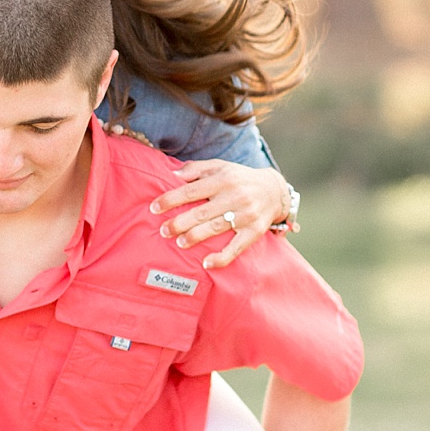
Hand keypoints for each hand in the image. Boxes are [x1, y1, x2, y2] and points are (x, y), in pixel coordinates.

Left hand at [150, 162, 292, 269]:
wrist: (274, 191)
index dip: (171, 199)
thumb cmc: (239, 178)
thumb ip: (196, 169)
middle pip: (202, 211)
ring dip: (195, 237)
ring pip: (216, 228)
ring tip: (180, 243)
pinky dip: (222, 258)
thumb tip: (171, 175)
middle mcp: (235, 196)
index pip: (192, 190)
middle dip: (180, 222)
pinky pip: (237, 248)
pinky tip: (207, 264)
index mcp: (224, 179)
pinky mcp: (254, 232)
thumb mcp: (220, 166)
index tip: (154, 208)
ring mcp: (246, 215)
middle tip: (164, 230)